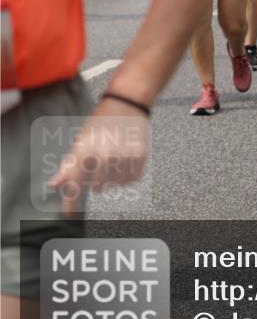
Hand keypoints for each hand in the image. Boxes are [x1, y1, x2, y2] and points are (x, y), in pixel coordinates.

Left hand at [48, 98, 148, 216]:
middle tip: (101, 161)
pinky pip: (132, 179)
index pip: (76, 186)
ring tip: (115, 155)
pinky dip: (128, 173)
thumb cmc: (100, 122)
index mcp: (86, 153)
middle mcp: (104, 157)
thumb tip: (54, 185)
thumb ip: (68, 166)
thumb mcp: (80, 142)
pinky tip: (125, 158)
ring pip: (117, 183)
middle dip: (98, 179)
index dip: (71, 205)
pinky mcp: (139, 156)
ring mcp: (123, 157)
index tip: (69, 216)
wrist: (125, 102)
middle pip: (99, 187)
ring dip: (114, 175)